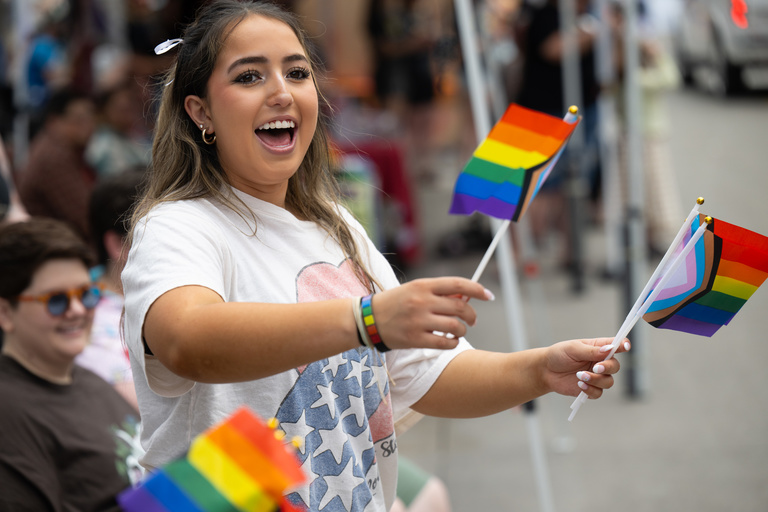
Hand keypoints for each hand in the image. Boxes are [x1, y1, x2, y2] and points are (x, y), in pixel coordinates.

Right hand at [371, 277, 493, 350]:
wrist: (368, 319)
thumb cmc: (396, 303)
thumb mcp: (414, 290)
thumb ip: (439, 293)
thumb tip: (466, 297)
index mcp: (423, 285)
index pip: (458, 285)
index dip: (477, 289)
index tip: (488, 295)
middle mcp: (422, 301)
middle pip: (460, 307)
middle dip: (472, 315)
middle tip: (473, 320)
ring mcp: (418, 321)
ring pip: (455, 326)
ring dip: (462, 330)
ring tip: (458, 331)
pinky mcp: (415, 339)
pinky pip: (444, 343)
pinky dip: (452, 342)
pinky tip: (450, 340)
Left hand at [541, 338, 629, 398]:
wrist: (546, 371)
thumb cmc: (559, 355)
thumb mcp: (573, 349)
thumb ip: (591, 351)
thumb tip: (609, 349)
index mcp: (598, 348)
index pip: (616, 345)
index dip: (624, 345)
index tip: (625, 346)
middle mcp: (600, 362)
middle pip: (615, 366)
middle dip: (607, 368)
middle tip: (595, 368)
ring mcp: (596, 377)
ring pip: (608, 382)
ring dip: (596, 380)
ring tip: (579, 376)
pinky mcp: (590, 389)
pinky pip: (598, 393)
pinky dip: (590, 389)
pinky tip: (579, 384)